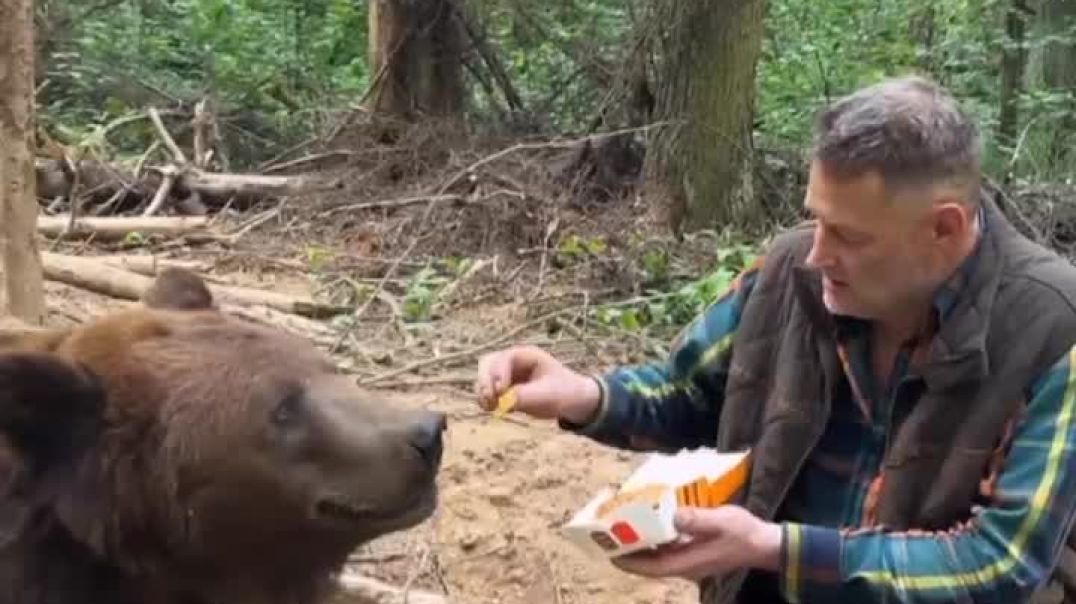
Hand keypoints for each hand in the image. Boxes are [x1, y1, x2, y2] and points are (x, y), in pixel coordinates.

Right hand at [474, 345, 600, 423]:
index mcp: (527, 355)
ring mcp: (507, 374)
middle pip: (487, 363)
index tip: (501, 391)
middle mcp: (514, 362)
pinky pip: (487, 391)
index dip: (498, 373)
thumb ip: (526, 396)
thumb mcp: (548, 395)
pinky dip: (486, 399)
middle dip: (485, 381)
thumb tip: (504, 400)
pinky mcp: (505, 389)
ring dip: (483, 391)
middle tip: (490, 398)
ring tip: (490, 407)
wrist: (573, 402)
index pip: (504, 358)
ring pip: (484, 377)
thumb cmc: (565, 392)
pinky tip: (491, 409)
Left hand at [612, 506, 782, 581]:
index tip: (610, 552)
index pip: (651, 567)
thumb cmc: (743, 534)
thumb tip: (674, 516)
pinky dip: (656, 540)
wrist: (762, 544)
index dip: (630, 561)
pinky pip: (668, 550)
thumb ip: (697, 519)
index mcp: (688, 562)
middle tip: (611, 534)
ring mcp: (689, 561)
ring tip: (625, 528)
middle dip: (630, 552)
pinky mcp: (694, 554)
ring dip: (641, 545)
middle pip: (650, 563)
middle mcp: (685, 565)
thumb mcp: (721, 521)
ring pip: (658, 557)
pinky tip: (651, 524)